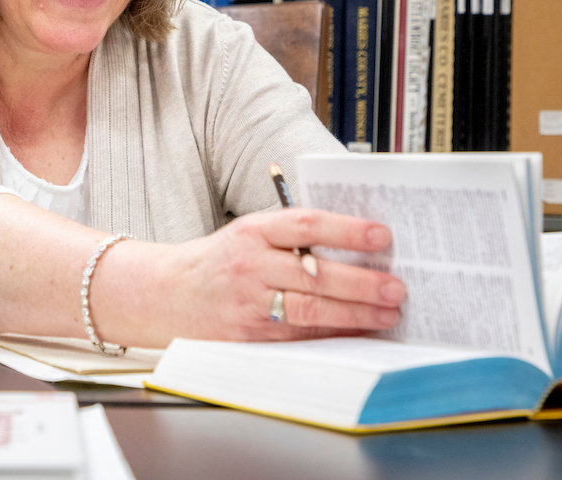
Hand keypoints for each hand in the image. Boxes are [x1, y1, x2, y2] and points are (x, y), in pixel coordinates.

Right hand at [94, 208, 404, 345]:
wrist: (164, 293)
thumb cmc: (217, 262)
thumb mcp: (247, 234)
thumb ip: (290, 236)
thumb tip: (355, 245)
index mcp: (252, 231)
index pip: (306, 225)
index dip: (346, 230)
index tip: (382, 235)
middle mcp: (249, 266)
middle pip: (313, 274)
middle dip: (361, 283)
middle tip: (396, 287)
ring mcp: (248, 304)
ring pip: (309, 311)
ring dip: (355, 314)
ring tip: (388, 313)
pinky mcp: (248, 336)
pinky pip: (299, 337)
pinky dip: (333, 336)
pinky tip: (358, 332)